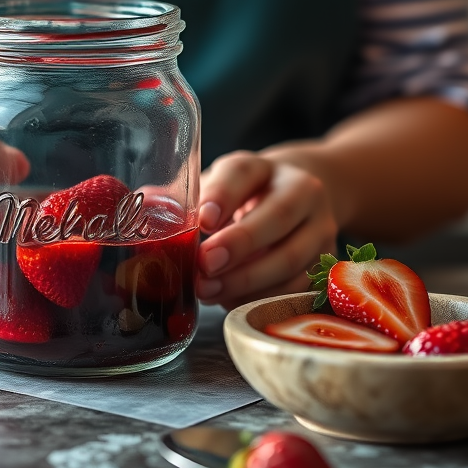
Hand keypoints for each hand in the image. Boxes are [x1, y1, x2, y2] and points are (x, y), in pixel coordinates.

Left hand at [195, 151, 338, 310]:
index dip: (222, 197)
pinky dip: (264, 297)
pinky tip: (233, 300)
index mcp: (262, 166)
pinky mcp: (325, 261)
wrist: (300, 199)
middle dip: (239, 244)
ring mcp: (320, 226)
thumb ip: (184, 197)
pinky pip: (297, 285)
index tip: (202, 221)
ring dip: (248, 280)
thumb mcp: (217, 186)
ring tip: (209, 290)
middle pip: (276, 216)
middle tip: (204, 266)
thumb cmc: (244, 196)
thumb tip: (142, 205)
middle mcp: (300, 190)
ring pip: (291, 257)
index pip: (242, 172)